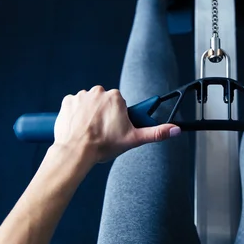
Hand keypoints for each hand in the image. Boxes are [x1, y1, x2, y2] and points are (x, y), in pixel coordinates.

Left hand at [53, 86, 180, 165]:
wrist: (76, 151)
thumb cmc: (103, 145)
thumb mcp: (133, 139)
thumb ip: (156, 132)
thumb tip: (175, 129)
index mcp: (115, 97)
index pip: (120, 104)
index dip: (119, 117)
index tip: (115, 128)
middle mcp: (98, 92)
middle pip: (104, 102)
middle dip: (105, 114)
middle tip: (103, 131)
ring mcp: (81, 96)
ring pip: (90, 104)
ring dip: (90, 114)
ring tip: (90, 131)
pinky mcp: (68, 101)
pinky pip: (75, 105)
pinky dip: (76, 114)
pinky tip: (79, 127)